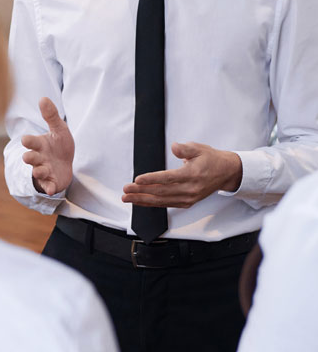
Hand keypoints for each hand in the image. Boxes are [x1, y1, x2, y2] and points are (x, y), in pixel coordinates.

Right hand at [21, 97, 74, 195]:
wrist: (66, 164)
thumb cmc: (59, 145)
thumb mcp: (59, 129)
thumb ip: (51, 116)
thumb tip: (43, 98)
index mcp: (39, 144)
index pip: (31, 142)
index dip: (28, 141)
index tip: (25, 140)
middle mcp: (39, 158)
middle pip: (31, 158)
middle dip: (29, 158)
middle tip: (27, 157)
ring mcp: (44, 171)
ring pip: (38, 172)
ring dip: (38, 172)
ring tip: (39, 171)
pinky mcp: (51, 182)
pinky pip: (48, 186)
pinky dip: (49, 188)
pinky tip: (52, 190)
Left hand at [122, 141, 242, 208]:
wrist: (226, 173)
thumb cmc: (211, 159)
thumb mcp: (200, 148)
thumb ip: (185, 149)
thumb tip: (174, 147)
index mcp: (192, 175)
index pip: (168, 179)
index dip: (151, 179)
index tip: (137, 179)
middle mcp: (190, 189)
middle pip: (161, 192)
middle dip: (141, 191)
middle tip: (126, 190)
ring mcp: (188, 198)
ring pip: (162, 201)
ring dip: (143, 200)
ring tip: (128, 198)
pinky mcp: (187, 202)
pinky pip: (166, 204)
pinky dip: (152, 204)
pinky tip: (140, 202)